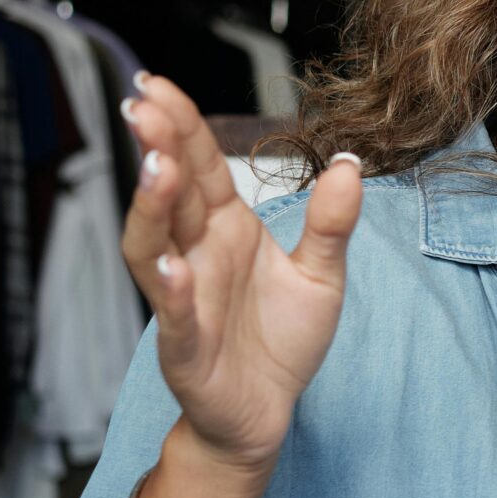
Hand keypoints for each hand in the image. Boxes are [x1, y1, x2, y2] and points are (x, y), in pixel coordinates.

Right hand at [118, 73, 360, 473]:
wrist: (268, 412)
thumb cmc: (281, 341)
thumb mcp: (322, 276)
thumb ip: (332, 224)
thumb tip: (350, 165)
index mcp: (225, 229)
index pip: (198, 167)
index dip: (181, 126)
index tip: (158, 84)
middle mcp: (196, 255)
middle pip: (170, 194)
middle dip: (157, 148)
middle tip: (146, 105)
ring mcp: (184, 299)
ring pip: (153, 246)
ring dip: (152, 208)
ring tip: (156, 168)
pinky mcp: (185, 348)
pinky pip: (173, 315)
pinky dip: (169, 290)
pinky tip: (171, 265)